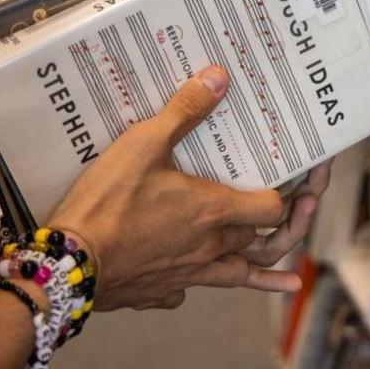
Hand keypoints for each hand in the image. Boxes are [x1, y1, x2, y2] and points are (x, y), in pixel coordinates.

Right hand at [46, 65, 320, 310]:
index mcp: (215, 212)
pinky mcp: (160, 290)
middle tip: (300, 211)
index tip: (303, 183)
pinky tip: (198, 284)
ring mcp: (188, 274)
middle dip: (283, 225)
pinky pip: (191, 290)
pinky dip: (204, 284)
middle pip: (261, 240)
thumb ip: (184, 111)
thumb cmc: (108, 203)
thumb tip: (219, 78)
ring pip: (239, 275)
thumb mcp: (144, 144)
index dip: (292, 196)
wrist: (66, 266)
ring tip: (292, 278)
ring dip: (266, 272)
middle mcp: (210, 247)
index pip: (273, 208)